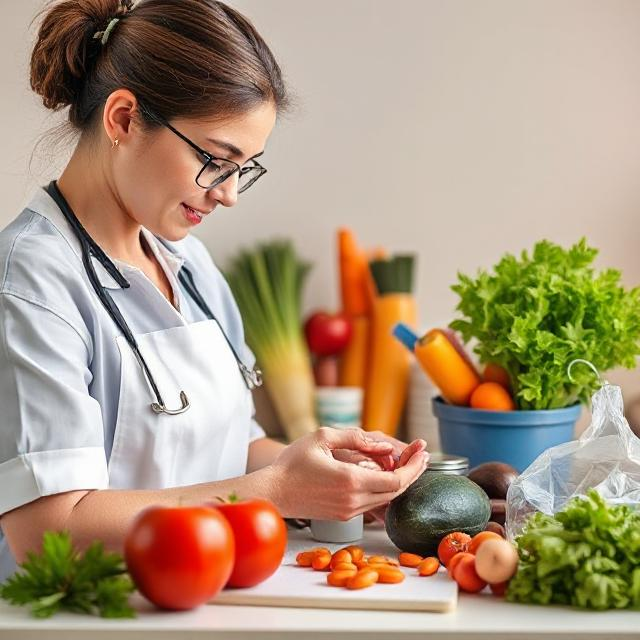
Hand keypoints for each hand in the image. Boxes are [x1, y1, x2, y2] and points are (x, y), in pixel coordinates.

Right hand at [268, 427, 427, 519]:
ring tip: (407, 461)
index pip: (397, 480)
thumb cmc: (292, 464)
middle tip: (421, 453)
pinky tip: (387, 473)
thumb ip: (355, 438)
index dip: (414, 466)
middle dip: (413, 471)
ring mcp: (349, 510)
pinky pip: (374, 503)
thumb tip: (384, 447)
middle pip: (396, 491)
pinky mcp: (344, 514)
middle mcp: (353, 500)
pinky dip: (386, 488)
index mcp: (351, 481)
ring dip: (400, 480)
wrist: (273, 493)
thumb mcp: (322, 437)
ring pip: (387, 498)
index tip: (422, 451)